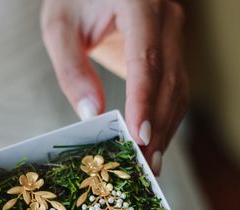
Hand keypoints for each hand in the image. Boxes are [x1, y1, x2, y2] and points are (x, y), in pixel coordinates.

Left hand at [41, 0, 188, 175]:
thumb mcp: (60, 27)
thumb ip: (72, 69)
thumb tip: (90, 115)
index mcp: (139, 4)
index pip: (146, 60)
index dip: (144, 101)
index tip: (140, 136)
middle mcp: (165, 18)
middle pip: (168, 80)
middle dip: (157, 126)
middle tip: (145, 164)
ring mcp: (173, 34)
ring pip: (178, 88)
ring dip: (166, 128)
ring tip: (151, 163)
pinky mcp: (172, 50)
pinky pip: (175, 88)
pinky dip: (165, 118)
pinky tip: (154, 143)